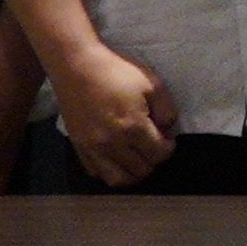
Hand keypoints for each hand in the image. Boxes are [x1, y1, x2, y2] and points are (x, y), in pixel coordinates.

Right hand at [45, 43, 172, 185]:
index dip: (169, 147)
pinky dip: (110, 170)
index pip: (159, 155)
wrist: (76, 66)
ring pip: (117, 179)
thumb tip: (168, 130)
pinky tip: (116, 157)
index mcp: (132, 128)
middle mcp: (111, 144)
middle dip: (153, 160)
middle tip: (154, 144)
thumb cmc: (117, 72)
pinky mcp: (77, 146)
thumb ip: (167, 111)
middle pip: (141, 170)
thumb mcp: (152, 85)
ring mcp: (91, 148)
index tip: (168, 137)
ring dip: (133, 172)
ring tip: (137, 157)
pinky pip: (96, 172)